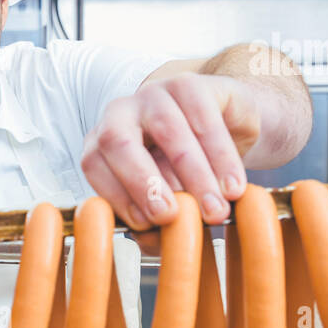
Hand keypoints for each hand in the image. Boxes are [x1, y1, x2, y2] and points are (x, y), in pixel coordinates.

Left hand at [80, 73, 258, 231]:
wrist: (228, 130)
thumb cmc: (185, 172)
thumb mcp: (167, 197)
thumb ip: (156, 221)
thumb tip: (157, 243)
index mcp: (101, 143)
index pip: (94, 165)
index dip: (116, 195)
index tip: (146, 224)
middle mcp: (119, 113)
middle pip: (118, 142)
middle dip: (143, 182)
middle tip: (172, 215)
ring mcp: (153, 94)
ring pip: (167, 130)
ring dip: (193, 175)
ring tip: (215, 210)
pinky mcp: (189, 84)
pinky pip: (204, 120)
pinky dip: (221, 157)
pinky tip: (233, 186)